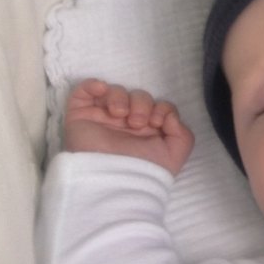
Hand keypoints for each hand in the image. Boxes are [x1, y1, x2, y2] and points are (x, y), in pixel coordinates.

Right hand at [64, 79, 193, 175]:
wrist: (114, 179)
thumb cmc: (145, 169)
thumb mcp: (176, 153)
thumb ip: (182, 132)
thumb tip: (169, 115)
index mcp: (147, 131)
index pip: (158, 105)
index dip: (160, 108)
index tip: (156, 122)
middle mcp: (125, 124)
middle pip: (137, 96)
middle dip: (141, 104)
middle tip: (136, 123)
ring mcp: (103, 119)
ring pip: (114, 91)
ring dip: (120, 98)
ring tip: (120, 115)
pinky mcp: (81, 117)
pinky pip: (84, 92)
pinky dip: (93, 84)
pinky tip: (102, 89)